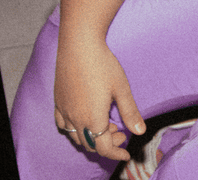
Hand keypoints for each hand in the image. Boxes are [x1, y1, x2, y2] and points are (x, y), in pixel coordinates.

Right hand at [53, 36, 145, 161]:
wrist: (79, 45)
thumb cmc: (103, 64)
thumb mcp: (122, 89)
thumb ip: (130, 112)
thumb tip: (140, 132)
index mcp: (93, 119)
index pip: (104, 148)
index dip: (116, 154)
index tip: (126, 154)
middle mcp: (76, 119)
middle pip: (90, 144)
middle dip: (107, 144)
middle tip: (120, 132)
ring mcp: (64, 110)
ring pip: (76, 136)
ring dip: (91, 136)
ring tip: (106, 123)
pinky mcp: (57, 101)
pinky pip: (63, 124)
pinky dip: (74, 128)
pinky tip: (84, 117)